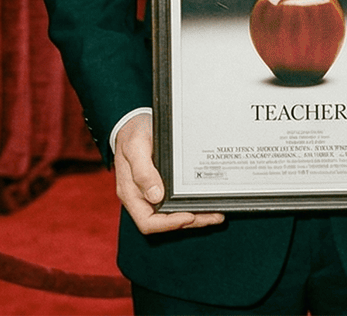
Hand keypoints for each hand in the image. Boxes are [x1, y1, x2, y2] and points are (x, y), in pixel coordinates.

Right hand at [114, 112, 225, 234]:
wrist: (134, 122)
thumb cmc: (132, 133)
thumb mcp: (136, 146)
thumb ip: (143, 170)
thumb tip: (155, 195)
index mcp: (131, 193)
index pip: (148, 221)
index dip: (169, 224)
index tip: (189, 216)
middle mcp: (141, 197)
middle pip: (165, 221)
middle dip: (190, 221)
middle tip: (212, 216)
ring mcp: (151, 193)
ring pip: (173, 214)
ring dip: (195, 216)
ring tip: (215, 214)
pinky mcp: (162, 186)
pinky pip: (176, 202)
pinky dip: (191, 204)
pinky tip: (206, 202)